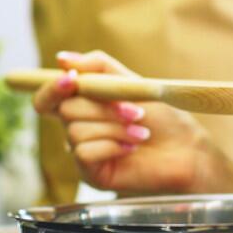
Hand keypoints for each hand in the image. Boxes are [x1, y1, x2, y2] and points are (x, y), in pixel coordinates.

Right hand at [29, 50, 232, 194]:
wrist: (184, 148)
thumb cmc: (161, 117)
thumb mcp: (130, 82)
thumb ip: (97, 67)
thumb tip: (62, 58)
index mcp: (82, 105)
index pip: (47, 97)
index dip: (52, 87)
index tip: (71, 79)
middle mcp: (77, 128)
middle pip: (65, 110)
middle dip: (103, 107)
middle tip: (135, 112)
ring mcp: (82, 151)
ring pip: (76, 132)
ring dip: (114, 128)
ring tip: (140, 132)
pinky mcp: (90, 173)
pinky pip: (83, 153)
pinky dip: (111, 146)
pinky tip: (131, 148)